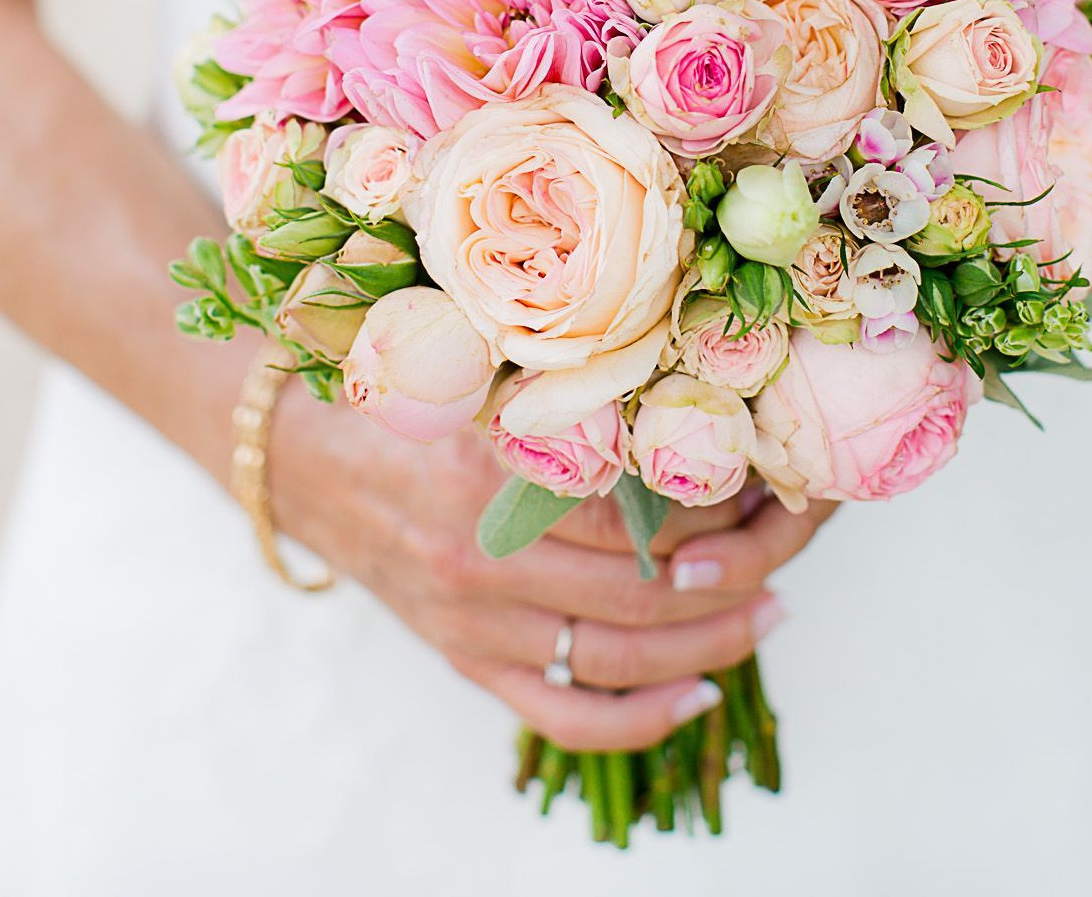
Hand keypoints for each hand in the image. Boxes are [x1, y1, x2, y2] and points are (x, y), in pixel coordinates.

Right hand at [267, 398, 832, 750]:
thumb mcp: (474, 372)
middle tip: (792, 550)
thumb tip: (684, 384)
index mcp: (492, 474)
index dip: (720, 498)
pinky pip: (565, 715)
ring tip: (770, 611)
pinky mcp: (468, 663)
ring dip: (713, 641)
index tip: (772, 477)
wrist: (299, 460)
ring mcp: (477, 623)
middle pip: (646, 588)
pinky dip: (642, 719)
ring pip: (621, 655)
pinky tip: (702, 694)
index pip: (640, 505)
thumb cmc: (401, 403)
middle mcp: (484, 558)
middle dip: (738, 574)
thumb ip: (564, 387)